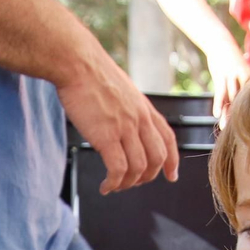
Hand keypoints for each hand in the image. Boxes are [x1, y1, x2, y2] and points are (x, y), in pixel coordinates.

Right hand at [57, 44, 179, 193]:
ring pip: (138, 168)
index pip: (168, 139)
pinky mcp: (106, 136)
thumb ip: (127, 106)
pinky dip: (113, 183)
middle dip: (147, 177)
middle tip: (132, 183)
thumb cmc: (91, 73)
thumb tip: (123, 119)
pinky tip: (105, 187)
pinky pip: (118, 169)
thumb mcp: (121, 88)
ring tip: (114, 186)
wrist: (77, 63)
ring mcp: (125, 128)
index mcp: (144, 108)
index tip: (171, 176)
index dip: (172, 161)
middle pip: (157, 158)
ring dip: (128, 183)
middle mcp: (140, 119)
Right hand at [207, 44, 249, 124]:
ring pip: (231, 99)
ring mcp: (232, 76)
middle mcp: (244, 78)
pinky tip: (215, 113)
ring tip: (224, 128)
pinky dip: (218, 102)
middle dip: (240, 119)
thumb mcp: (240, 72)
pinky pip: (220, 91)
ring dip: (227, 114)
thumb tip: (242, 100)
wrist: (221, 42)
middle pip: (242, 102)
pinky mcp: (221, 74)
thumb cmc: (230, 60)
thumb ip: (243, 86)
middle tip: (239, 134)